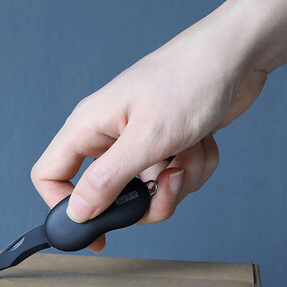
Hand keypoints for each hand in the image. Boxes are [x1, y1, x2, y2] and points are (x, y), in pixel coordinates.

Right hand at [30, 0, 286, 251]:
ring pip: (145, 193)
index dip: (62, 207)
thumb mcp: (147, 137)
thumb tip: (78, 212)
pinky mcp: (162, 148)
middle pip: (106, 195)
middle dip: (144, 201)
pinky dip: (192, 170)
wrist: (237, 56)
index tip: (91, 230)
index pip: (49, 174)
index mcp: (88, 127)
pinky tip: (200, 145)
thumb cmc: (190, 79)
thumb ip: (108, 179)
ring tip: (190, 152)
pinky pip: (170, 181)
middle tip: (165, 188)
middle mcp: (108, 138)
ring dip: (176, 183)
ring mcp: (136, 144)